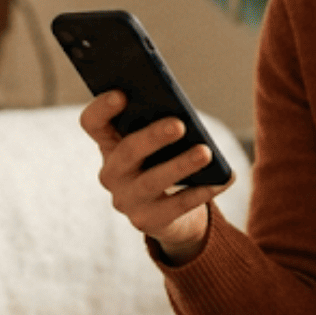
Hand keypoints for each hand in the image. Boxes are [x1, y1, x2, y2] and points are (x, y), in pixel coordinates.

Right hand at [78, 91, 228, 262]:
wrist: (169, 213)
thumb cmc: (163, 162)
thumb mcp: (157, 143)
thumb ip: (159, 125)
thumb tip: (183, 116)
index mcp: (109, 143)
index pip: (93, 122)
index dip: (102, 108)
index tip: (122, 94)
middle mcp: (111, 172)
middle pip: (127, 151)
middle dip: (153, 137)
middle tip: (179, 124)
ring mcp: (126, 200)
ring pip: (152, 181)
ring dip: (180, 165)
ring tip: (205, 152)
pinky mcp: (147, 221)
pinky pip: (176, 205)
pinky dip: (202, 191)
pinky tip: (222, 179)